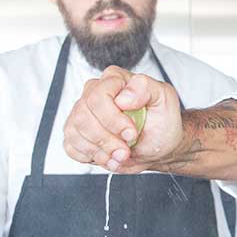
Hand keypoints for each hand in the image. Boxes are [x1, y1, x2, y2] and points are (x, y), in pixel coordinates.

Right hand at [62, 66, 184, 172]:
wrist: (159, 144)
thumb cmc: (161, 120)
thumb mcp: (165, 98)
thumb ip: (146, 87)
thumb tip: (123, 96)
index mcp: (114, 80)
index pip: (98, 95)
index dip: (113, 119)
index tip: (131, 132)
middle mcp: (94, 94)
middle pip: (83, 116)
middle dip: (107, 139)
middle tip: (126, 148)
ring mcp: (82, 114)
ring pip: (75, 132)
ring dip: (101, 150)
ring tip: (121, 154)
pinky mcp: (77, 134)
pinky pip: (71, 146)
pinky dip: (92, 157)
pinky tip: (109, 156)